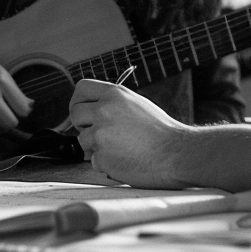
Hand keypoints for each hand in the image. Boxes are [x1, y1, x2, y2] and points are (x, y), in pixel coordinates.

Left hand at [69, 79, 192, 187]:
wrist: (176, 154)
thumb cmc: (162, 132)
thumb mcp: (136, 104)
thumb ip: (113, 104)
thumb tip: (93, 109)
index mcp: (114, 94)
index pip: (81, 88)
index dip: (78, 100)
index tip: (82, 111)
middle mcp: (104, 110)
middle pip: (74, 113)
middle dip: (82, 125)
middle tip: (98, 133)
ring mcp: (101, 134)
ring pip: (82, 140)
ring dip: (96, 147)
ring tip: (121, 148)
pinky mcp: (101, 157)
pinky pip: (94, 161)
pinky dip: (106, 163)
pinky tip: (124, 160)